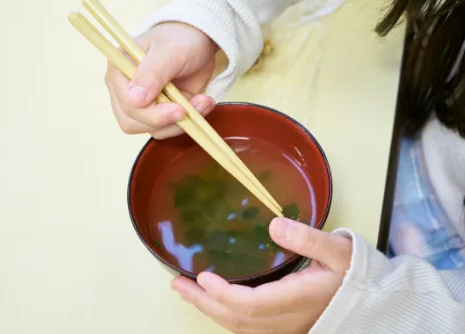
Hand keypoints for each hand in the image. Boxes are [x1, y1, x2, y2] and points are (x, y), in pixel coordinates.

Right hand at [105, 22, 218, 138]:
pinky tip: (202, 103)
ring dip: (180, 122)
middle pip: (134, 123)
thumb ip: (152, 73)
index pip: (126, 104)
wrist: (199, 41)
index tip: (179, 109)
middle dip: (166, 121)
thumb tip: (134, 100)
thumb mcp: (170, 51)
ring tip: (203, 101)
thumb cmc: (180, 39)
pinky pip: (168, 128)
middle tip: (190, 109)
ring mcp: (141, 105)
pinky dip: (188, 122)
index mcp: (119, 71)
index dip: (151, 113)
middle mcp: (124, 91)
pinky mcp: (158, 113)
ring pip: (152, 130)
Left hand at [171, 217, 352, 333]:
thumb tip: (275, 225)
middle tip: (177, 285)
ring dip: (210, 310)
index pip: (251, 305)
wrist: (370, 302)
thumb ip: (307, 239)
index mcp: (296, 300)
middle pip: (237, 319)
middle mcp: (286, 320)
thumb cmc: (354, 273)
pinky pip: (247, 329)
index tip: (202, 277)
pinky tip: (213, 302)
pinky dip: (225, 315)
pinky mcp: (284, 328)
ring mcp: (284, 328)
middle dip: (204, 302)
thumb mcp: (337, 250)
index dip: (223, 294)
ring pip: (240, 328)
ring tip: (186, 292)